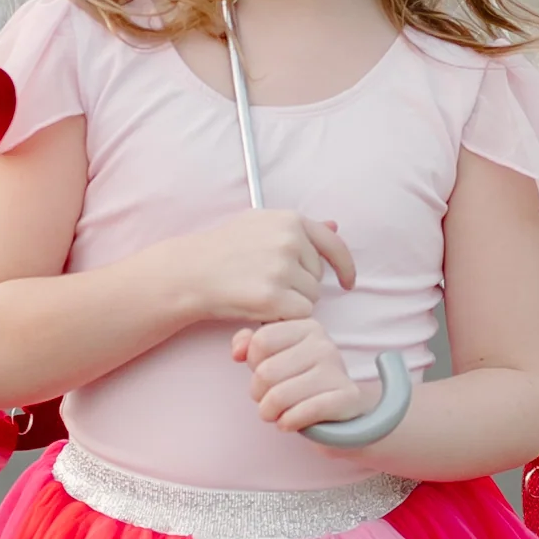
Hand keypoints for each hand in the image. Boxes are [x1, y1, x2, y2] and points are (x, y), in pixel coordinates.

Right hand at [173, 210, 356, 327]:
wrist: (191, 271)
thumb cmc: (222, 249)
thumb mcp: (259, 224)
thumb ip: (297, 229)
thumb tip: (335, 227)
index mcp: (289, 220)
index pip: (334, 245)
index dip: (344, 267)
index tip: (347, 282)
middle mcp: (289, 240)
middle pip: (318, 277)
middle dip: (299, 285)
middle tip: (265, 282)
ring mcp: (281, 268)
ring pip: (311, 298)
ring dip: (291, 303)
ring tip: (260, 292)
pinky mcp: (273, 296)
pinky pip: (299, 315)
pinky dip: (284, 318)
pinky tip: (261, 308)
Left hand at [232, 316, 376, 432]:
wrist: (343, 407)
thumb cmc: (302, 379)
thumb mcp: (276, 356)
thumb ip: (250, 345)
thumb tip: (237, 352)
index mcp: (306, 327)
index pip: (260, 341)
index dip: (253, 364)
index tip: (264, 373)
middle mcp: (323, 344)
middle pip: (265, 372)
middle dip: (258, 393)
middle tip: (268, 399)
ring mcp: (336, 370)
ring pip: (278, 396)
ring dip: (269, 412)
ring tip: (277, 413)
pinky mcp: (346, 397)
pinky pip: (301, 413)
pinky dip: (288, 422)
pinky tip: (289, 423)